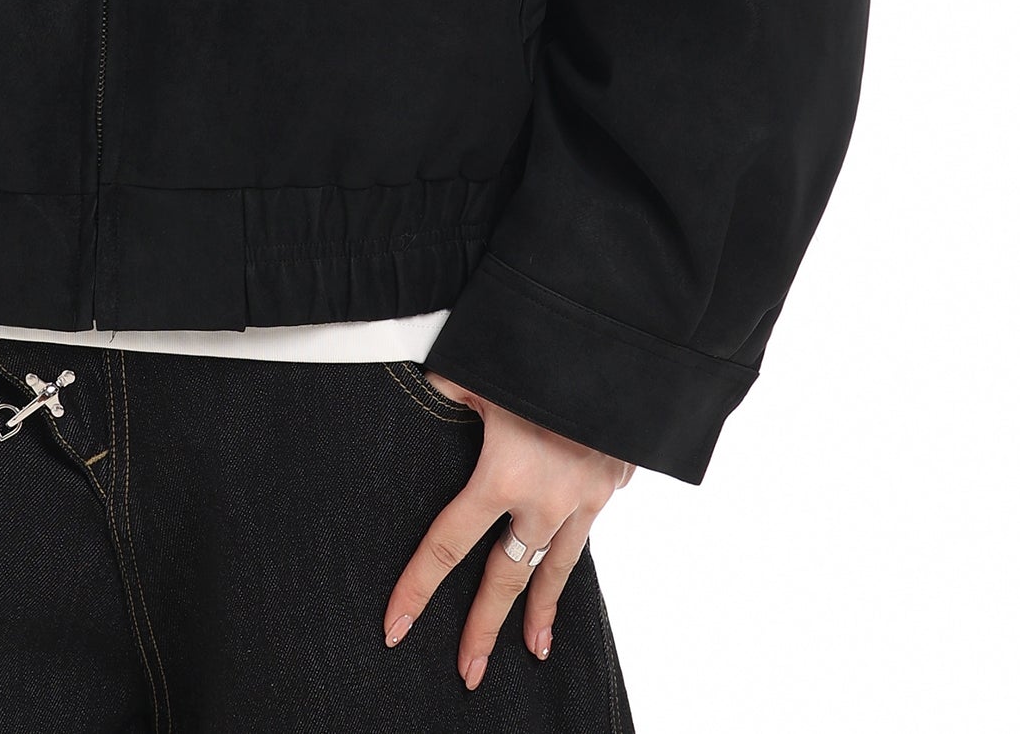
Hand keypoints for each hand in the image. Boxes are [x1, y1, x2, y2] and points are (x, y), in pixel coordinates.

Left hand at [383, 374, 634, 685]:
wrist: (624, 344)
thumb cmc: (541, 352)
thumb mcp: (480, 365)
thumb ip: (449, 387)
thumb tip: (427, 389)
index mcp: (503, 477)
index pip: (448, 545)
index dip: (418, 587)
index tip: (395, 626)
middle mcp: (545, 501)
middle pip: (505, 578)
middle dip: (484, 628)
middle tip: (468, 673)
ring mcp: (585, 496)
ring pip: (557, 568)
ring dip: (543, 610)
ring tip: (534, 650)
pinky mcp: (613, 480)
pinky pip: (588, 527)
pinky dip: (576, 549)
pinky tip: (568, 561)